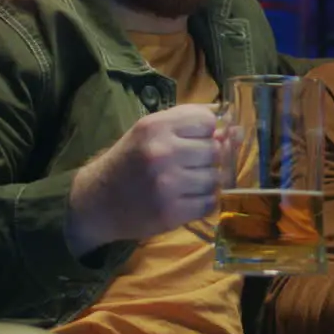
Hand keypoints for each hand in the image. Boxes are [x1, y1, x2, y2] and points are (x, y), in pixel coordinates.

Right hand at [66, 103, 222, 255]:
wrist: (96, 202)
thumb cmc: (129, 161)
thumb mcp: (151, 132)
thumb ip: (190, 124)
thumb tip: (236, 131)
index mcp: (156, 126)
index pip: (207, 121)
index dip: (208, 131)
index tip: (197, 140)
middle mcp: (162, 152)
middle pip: (215, 150)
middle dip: (209, 158)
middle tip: (190, 165)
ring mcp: (167, 184)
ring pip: (216, 178)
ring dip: (208, 181)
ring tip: (188, 183)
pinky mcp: (171, 212)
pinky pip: (210, 202)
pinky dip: (204, 201)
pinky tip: (188, 198)